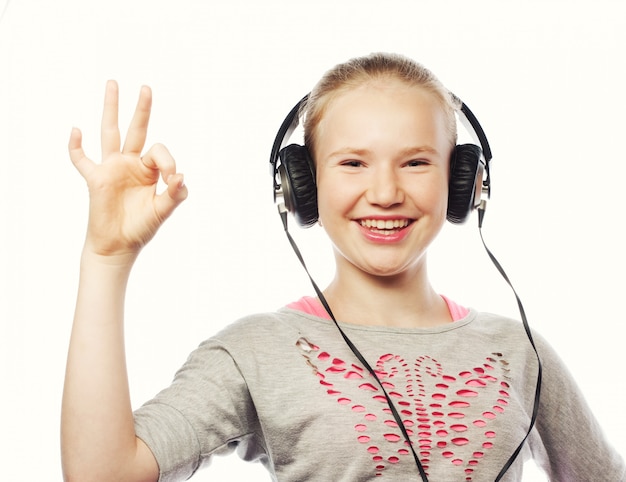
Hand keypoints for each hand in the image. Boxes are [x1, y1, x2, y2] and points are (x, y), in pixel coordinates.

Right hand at [69, 80, 187, 256]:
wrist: (118, 246)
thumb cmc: (141, 228)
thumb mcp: (163, 211)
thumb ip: (175, 194)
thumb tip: (181, 175)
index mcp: (149, 170)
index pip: (159, 151)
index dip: (168, 160)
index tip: (172, 180)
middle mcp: (131, 164)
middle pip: (136, 129)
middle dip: (141, 109)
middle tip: (146, 87)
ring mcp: (112, 168)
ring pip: (110, 132)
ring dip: (111, 108)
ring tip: (113, 83)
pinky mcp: (96, 178)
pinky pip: (82, 159)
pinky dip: (76, 146)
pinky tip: (75, 130)